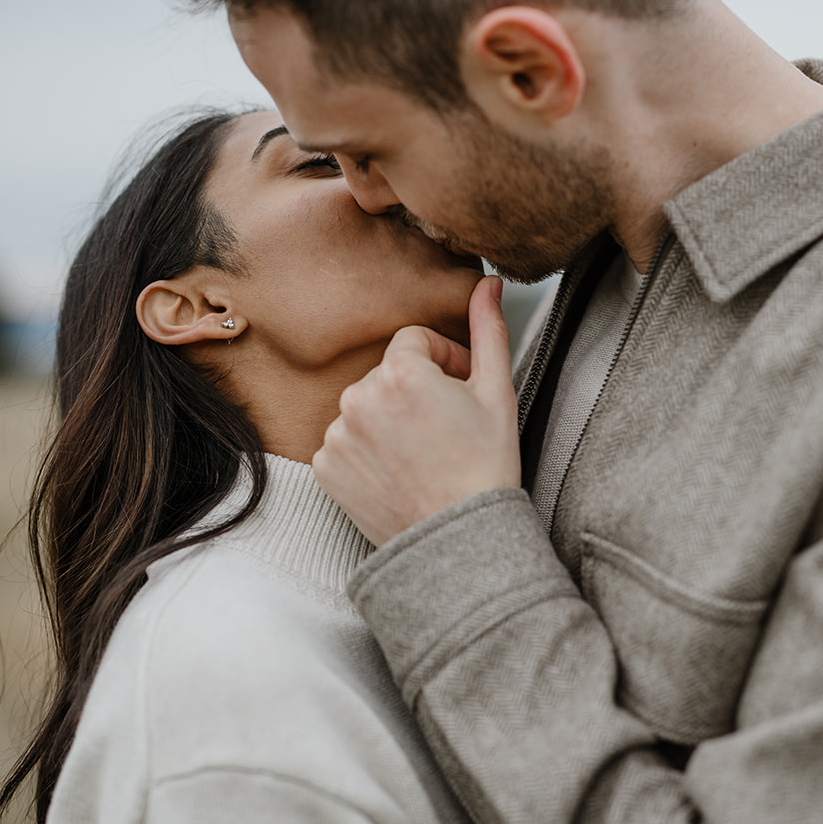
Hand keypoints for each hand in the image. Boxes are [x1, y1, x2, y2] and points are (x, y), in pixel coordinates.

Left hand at [314, 276, 520, 545]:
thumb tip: (487, 283)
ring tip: (423, 452)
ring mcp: (337, 434)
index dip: (445, 362)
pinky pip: (345, 441)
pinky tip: (397, 471)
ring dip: (389, 419)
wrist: (459, 539)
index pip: (415, 342)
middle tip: (446, 427)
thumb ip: (488, 330)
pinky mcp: (325, 467)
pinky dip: (367, 451)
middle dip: (415, 391)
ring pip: (365, 407)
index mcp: (400, 372)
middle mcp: (358, 397)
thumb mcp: (497, 392)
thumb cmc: (485, 468)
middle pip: (388, 374)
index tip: (462, 390)